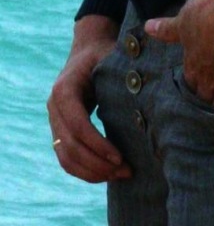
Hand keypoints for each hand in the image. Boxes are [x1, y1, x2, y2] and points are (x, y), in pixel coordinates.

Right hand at [47, 16, 131, 182]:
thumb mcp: (114, 58)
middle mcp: (54, 107)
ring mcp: (54, 121)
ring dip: (92, 172)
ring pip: (65, 157)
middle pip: (69, 146)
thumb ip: (125, 74)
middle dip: (98, 163)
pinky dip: (86, 171)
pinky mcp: (60, 132)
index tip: (120, 157)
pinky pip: (66, 159)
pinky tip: (109, 173)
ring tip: (121, 175)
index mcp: (64, 88)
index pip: (77, 124)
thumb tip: (148, 96)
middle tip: (126, 171)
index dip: (97, 144)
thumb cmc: (106, 54)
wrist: (88, 50)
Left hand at [145, 0, 213, 111]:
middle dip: (204, 110)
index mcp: (192, 65)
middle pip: (204, 102)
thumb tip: (148, 27)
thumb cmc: (207, 11)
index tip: (194, 100)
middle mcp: (208, 79)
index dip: (191, 95)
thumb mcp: (184, 19)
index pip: (189, 87)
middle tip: (207, 119)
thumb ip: (168, 29)